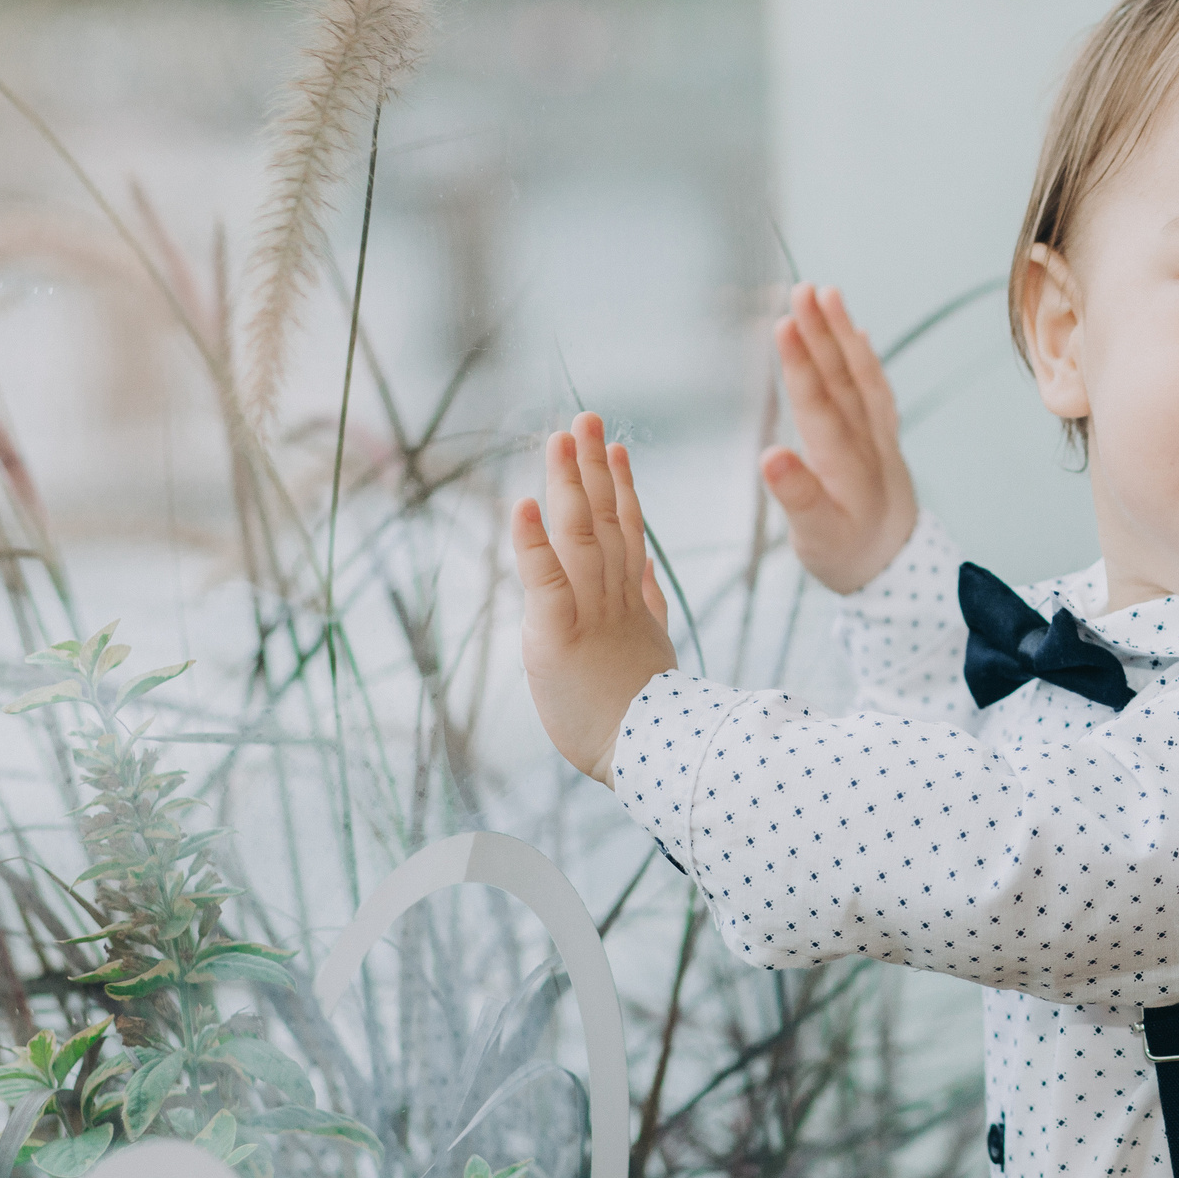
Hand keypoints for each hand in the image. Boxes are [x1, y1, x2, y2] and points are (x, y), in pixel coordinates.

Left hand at [513, 412, 678, 784]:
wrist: (651, 760)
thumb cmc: (647, 720)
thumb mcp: (653, 652)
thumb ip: (649, 606)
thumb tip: (646, 570)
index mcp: (633, 603)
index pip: (627, 532)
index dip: (621, 487)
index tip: (615, 447)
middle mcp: (612, 598)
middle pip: (604, 520)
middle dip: (592, 467)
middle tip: (584, 418)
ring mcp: (588, 613)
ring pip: (580, 536)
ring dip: (568, 485)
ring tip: (561, 438)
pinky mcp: (559, 635)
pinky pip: (546, 580)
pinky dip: (533, 542)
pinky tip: (526, 505)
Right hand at [762, 283, 917, 592]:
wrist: (898, 570)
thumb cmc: (849, 555)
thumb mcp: (815, 537)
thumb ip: (796, 496)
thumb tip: (770, 457)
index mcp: (844, 463)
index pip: (819, 404)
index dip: (801, 364)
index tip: (785, 323)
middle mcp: (866, 441)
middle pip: (841, 378)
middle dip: (821, 332)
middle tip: (801, 289)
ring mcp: (878, 435)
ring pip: (861, 375)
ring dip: (843, 333)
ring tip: (826, 292)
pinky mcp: (883, 437)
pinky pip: (877, 388)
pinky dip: (866, 356)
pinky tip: (856, 330)